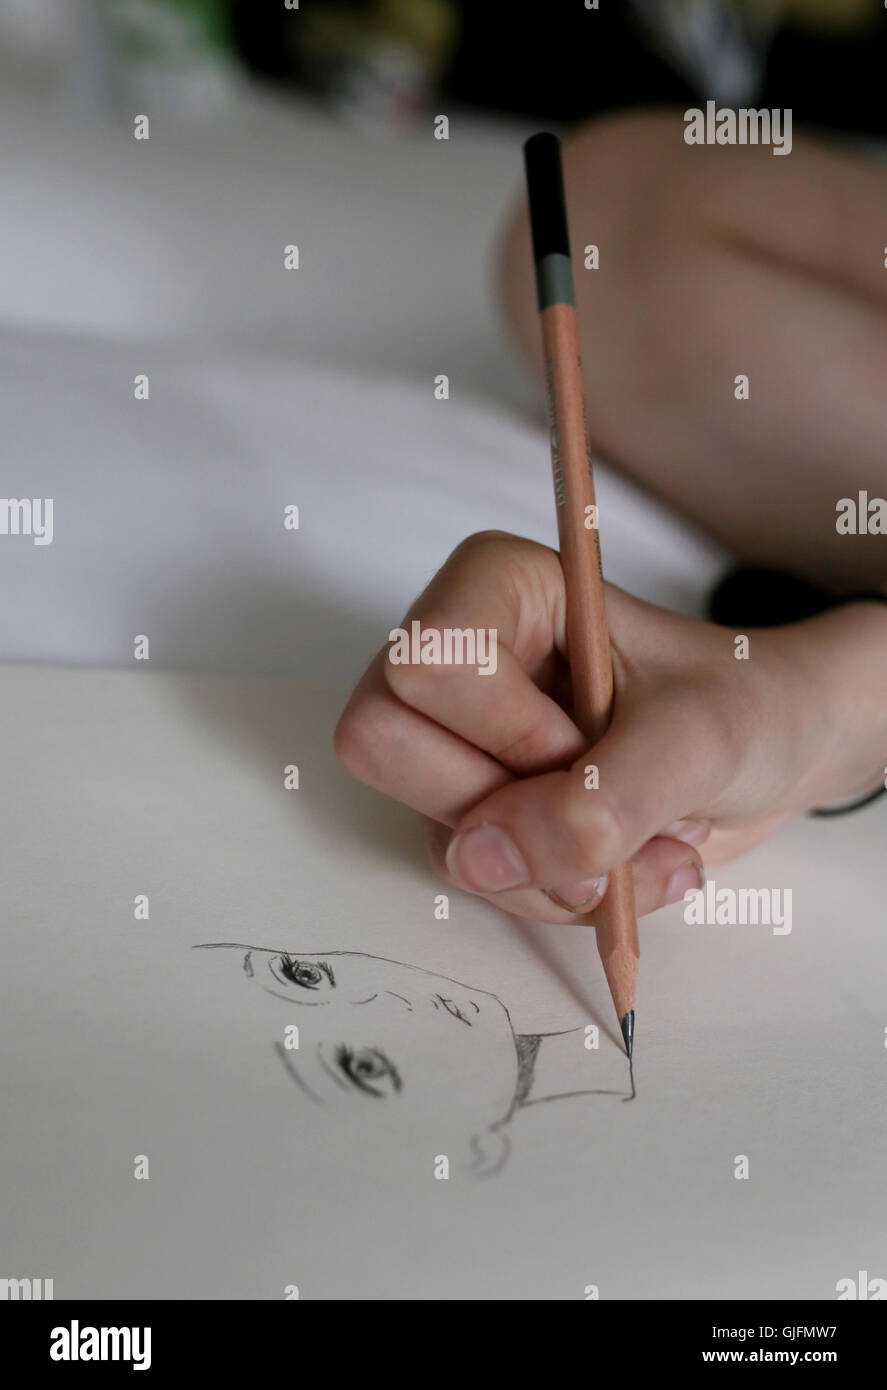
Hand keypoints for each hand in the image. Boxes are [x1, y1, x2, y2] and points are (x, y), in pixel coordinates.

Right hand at [335, 531, 877, 923]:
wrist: (783, 752)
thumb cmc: (748, 707)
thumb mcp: (694, 742)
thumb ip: (597, 801)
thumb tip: (480, 858)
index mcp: (497, 589)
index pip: (424, 666)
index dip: (506, 730)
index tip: (589, 738)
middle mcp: (459, 657)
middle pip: (386, 746)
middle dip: (514, 807)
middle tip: (607, 798)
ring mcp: (463, 739)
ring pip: (437, 832)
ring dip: (558, 867)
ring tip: (646, 840)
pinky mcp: (482, 808)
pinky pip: (480, 879)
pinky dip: (566, 891)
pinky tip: (629, 863)